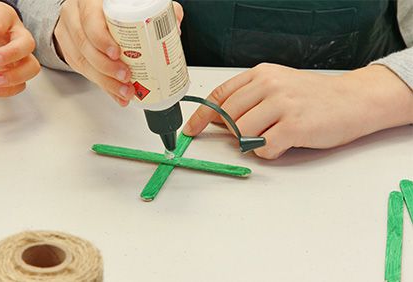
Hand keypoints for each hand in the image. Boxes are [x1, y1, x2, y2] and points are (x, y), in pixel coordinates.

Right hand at [54, 0, 183, 106]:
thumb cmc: (112, 8)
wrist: (91, 11)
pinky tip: (117, 94)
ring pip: (82, 61)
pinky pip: (84, 72)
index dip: (101, 38)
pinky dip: (103, 86)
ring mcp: (70, 34)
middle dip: (107, 67)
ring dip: (105, 81)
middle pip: (85, 45)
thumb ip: (154, 10)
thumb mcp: (131, 4)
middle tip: (126, 77)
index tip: (117, 53)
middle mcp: (76, 16)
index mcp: (91, 1)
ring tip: (125, 90)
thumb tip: (174, 27)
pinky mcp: (70, 51)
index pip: (90, 19)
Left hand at [183, 63, 412, 158]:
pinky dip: (268, 152)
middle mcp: (269, 85)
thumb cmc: (314, 96)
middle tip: (255, 134)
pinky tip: (283, 144)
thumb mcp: (278, 86)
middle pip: (229, 117)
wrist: (354, 100)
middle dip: (234, 133)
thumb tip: (219, 120)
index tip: (192, 129)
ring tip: (273, 137)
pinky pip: (263, 148)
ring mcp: (282, 104)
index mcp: (261, 74)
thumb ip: (248, 98)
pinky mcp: (294, 126)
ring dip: (252, 143)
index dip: (202, 115)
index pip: (220, 94)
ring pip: (242, 133)